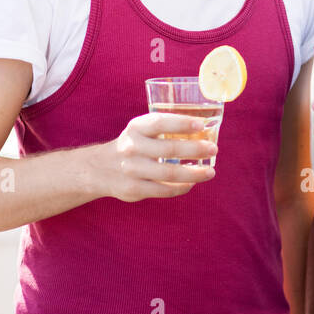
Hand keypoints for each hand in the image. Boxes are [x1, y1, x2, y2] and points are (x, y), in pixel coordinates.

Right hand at [86, 112, 217, 201]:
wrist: (100, 169)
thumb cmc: (133, 145)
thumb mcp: (140, 130)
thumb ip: (164, 130)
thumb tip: (204, 131)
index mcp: (136, 128)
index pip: (159, 122)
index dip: (181, 123)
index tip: (201, 124)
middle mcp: (132, 148)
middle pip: (169, 149)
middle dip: (195, 150)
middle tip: (213, 149)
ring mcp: (132, 170)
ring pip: (169, 173)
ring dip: (194, 173)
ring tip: (210, 172)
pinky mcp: (134, 189)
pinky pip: (164, 190)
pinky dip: (181, 187)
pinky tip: (192, 183)